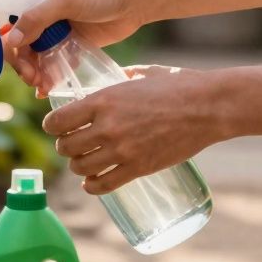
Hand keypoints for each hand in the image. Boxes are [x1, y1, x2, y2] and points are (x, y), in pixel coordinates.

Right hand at [0, 0, 145, 86]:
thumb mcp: (68, 0)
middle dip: (16, 62)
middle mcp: (37, 11)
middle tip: (30, 76)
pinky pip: (47, 63)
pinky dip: (45, 76)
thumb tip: (10, 40)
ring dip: (30, 72)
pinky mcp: (66, 43)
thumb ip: (38, 18)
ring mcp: (51, 28)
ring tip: (40, 84)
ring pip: (29, 56)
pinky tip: (46, 88)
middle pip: (12, 42)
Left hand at [43, 66, 226, 194]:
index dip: (52, 126)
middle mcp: (107, 127)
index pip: (57, 121)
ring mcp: (122, 150)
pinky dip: (91, 186)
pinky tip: (91, 181)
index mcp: (103, 100)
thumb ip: (119, 79)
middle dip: (66, 146)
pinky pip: (102, 184)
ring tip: (85, 160)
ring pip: (80, 168)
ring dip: (79, 166)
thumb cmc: (179, 85)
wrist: (210, 106)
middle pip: (65, 147)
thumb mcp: (141, 75)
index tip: (57, 127)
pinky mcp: (138, 168)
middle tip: (74, 144)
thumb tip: (109, 83)